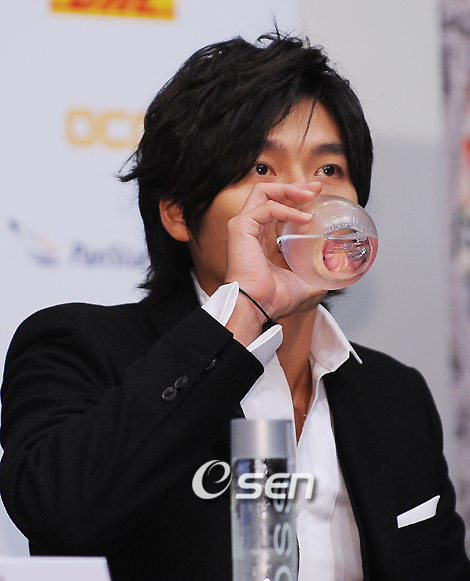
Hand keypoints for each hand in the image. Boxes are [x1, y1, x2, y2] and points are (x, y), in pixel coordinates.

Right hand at [225, 181, 325, 321]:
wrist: (258, 305)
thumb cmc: (274, 298)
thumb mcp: (303, 281)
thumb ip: (317, 272)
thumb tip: (339, 270)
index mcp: (258, 238)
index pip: (273, 206)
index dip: (294, 197)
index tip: (315, 195)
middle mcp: (248, 228)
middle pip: (268, 193)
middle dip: (294, 187)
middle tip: (316, 188)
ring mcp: (242, 226)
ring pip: (263, 191)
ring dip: (290, 190)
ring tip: (310, 196)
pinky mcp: (240, 227)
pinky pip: (266, 207)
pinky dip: (287, 209)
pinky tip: (304, 217)